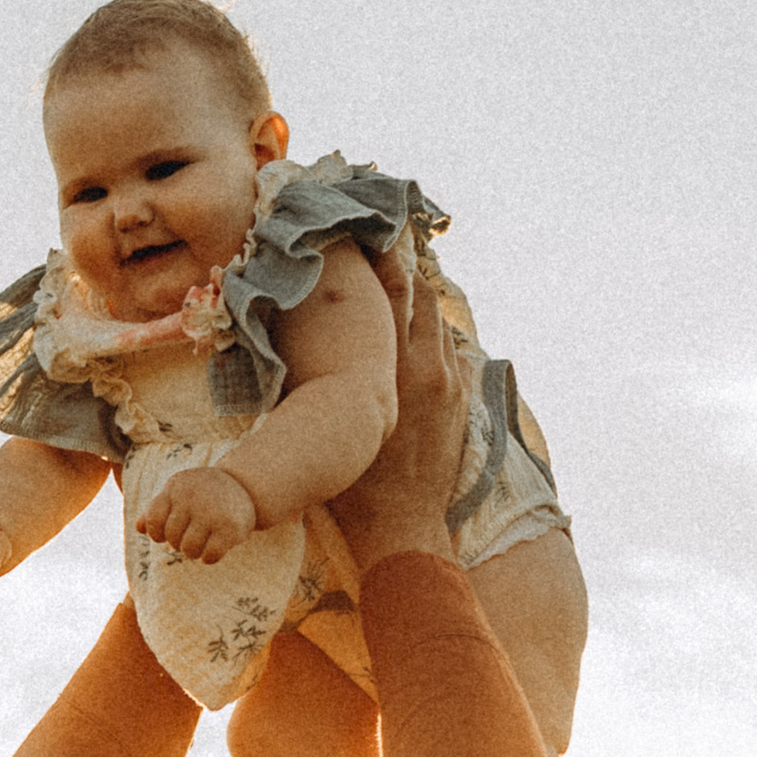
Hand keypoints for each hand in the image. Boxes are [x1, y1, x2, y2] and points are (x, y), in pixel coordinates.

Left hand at [132, 466, 259, 564]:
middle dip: (179, 542)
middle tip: (192, 535)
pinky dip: (209, 558)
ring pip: (189, 549)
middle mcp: (192, 497)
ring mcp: (212, 512)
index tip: (165, 534)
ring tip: (203, 542)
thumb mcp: (179, 494)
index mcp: (176, 487)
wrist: (245, 485)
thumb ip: (158, 509)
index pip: (153, 520)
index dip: (156, 533)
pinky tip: (216, 548)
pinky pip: (209, 556)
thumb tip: (139, 527)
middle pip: (172, 537)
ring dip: (194, 552)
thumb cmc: (204, 493)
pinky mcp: (230, 527)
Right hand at [328, 246, 465, 573]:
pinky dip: (431, 333)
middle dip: (404, 269)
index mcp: (393, 367)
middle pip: (421, 296)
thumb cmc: (354, 480)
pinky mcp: (459, 400)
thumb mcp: (330, 422)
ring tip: (399, 279)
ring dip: (420, 301)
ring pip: (438, 322)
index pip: (392, 293)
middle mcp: (428, 366)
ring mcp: (450, 383)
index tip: (367, 233)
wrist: (402, 523)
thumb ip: (318, 380)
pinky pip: (449, 351)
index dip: (381, 259)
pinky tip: (415, 330)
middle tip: (384, 242)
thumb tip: (297, 341)